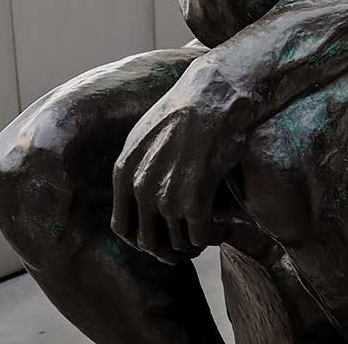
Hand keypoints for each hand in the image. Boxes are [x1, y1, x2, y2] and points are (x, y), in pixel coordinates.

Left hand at [111, 59, 242, 264]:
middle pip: (148, 244)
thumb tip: (133, 198)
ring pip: (177, 245)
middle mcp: (139, 187)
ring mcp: (165, 196)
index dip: (143, 240)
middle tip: (189, 243)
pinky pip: (200, 239)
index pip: (122, 229)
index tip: (163, 237)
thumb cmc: (184, 111)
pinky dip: (214, 238)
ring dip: (195, 245)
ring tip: (211, 231)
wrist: (213, 96)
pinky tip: (225, 227)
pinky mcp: (194, 200)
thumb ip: (135, 169)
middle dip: (170, 251)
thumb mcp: (143, 136)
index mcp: (123, 172)